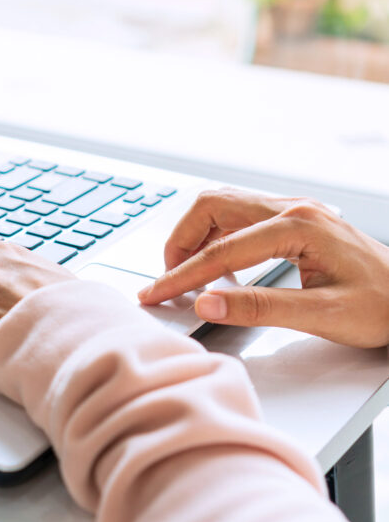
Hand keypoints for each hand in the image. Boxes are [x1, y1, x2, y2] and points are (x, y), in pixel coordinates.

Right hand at [137, 188, 388, 347]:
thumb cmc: (384, 307)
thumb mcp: (324, 315)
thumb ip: (261, 309)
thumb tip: (208, 304)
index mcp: (299, 226)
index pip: (221, 249)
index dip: (182, 275)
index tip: (155, 294)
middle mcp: (293, 209)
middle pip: (212, 206)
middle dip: (180, 241)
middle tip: (168, 279)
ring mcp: (293, 212)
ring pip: (222, 206)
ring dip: (195, 236)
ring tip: (187, 274)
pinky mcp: (294, 222)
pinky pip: (239, 218)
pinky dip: (215, 238)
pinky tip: (218, 268)